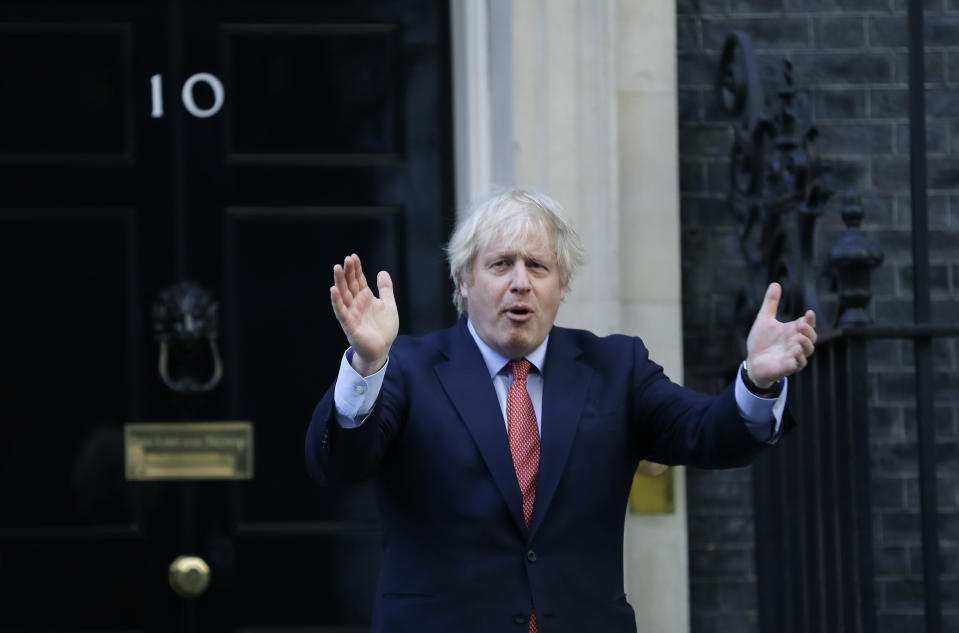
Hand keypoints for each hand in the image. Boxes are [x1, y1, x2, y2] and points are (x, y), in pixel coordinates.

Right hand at [330, 254, 397, 375]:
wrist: (382, 349)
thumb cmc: (383, 328)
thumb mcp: (389, 305)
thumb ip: (385, 289)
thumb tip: (382, 272)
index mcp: (365, 298)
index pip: (358, 280)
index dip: (356, 269)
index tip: (353, 256)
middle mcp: (356, 303)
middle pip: (350, 284)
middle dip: (348, 272)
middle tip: (346, 259)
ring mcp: (351, 313)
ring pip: (343, 294)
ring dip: (339, 282)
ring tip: (337, 268)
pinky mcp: (349, 324)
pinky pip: (341, 310)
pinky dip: (337, 300)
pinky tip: (333, 289)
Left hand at [745, 283, 816, 387]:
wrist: (752, 361)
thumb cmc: (761, 341)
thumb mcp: (764, 319)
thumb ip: (771, 303)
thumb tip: (775, 283)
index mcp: (792, 331)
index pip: (807, 324)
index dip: (810, 319)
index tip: (809, 313)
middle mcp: (796, 342)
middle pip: (812, 337)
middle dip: (809, 331)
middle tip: (801, 326)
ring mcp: (793, 355)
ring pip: (808, 350)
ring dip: (807, 344)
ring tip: (800, 338)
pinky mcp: (788, 367)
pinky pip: (799, 364)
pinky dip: (800, 359)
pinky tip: (796, 353)